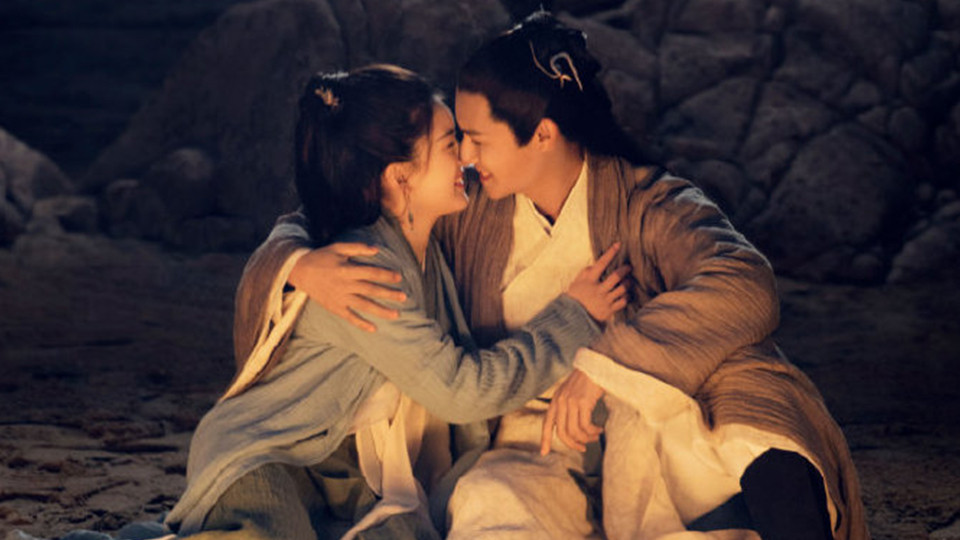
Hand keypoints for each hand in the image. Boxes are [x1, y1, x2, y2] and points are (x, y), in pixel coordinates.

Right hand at [288, 243, 406, 331]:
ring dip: (381, 311)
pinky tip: (374, 329)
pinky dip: (361, 323)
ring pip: (364, 305)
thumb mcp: (338, 248)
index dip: (386, 275)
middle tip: (404, 297)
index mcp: (346, 269)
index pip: (371, 273)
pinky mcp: (334, 307)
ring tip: (396, 314)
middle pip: (371, 290)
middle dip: (388, 294)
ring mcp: (339, 298)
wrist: (299, 271)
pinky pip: (350, 317)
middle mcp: (345, 285)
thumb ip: (358, 247)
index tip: (399, 277)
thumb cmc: (321, 257)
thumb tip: (377, 249)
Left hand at [540, 369, 604, 454]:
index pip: (547, 423)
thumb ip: (567, 408)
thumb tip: (570, 429)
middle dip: (572, 444)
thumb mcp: (571, 393)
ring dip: (586, 438)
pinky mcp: (583, 402)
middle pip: (562, 432)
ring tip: (595, 436)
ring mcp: (571, 402)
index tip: (543, 452)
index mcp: (555, 400)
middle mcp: (560, 402)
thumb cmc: (586, 381)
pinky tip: (599, 429)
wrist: (596, 366)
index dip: (544, 439)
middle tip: (583, 448)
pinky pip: (585, 425)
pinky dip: (592, 431)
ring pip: (575, 431)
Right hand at [565, 242, 629, 321]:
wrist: (573, 317)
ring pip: (622, 289)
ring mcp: (604, 300)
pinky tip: (626, 294)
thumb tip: (594, 265)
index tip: (618, 245)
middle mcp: (598, 289)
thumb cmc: (575, 298)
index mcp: (589, 280)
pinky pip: (622, 302)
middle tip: (629, 267)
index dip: (610, 253)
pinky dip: (626, 297)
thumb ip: (585, 272)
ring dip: (627, 283)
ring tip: (629, 281)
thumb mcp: (576, 282)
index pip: (601, 263)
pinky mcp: (609, 310)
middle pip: (616, 277)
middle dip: (625, 270)